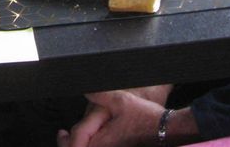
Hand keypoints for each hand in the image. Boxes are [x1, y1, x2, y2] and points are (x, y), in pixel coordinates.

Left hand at [56, 91, 175, 146]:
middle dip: (70, 145)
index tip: (61, 133)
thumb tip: (84, 89)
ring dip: (80, 145)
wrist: (168, 129)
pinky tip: (91, 138)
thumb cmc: (146, 118)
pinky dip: (92, 144)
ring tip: (71, 137)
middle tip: (63, 136)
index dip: (65, 141)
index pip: (76, 145)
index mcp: (104, 141)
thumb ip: (98, 94)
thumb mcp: (119, 100)